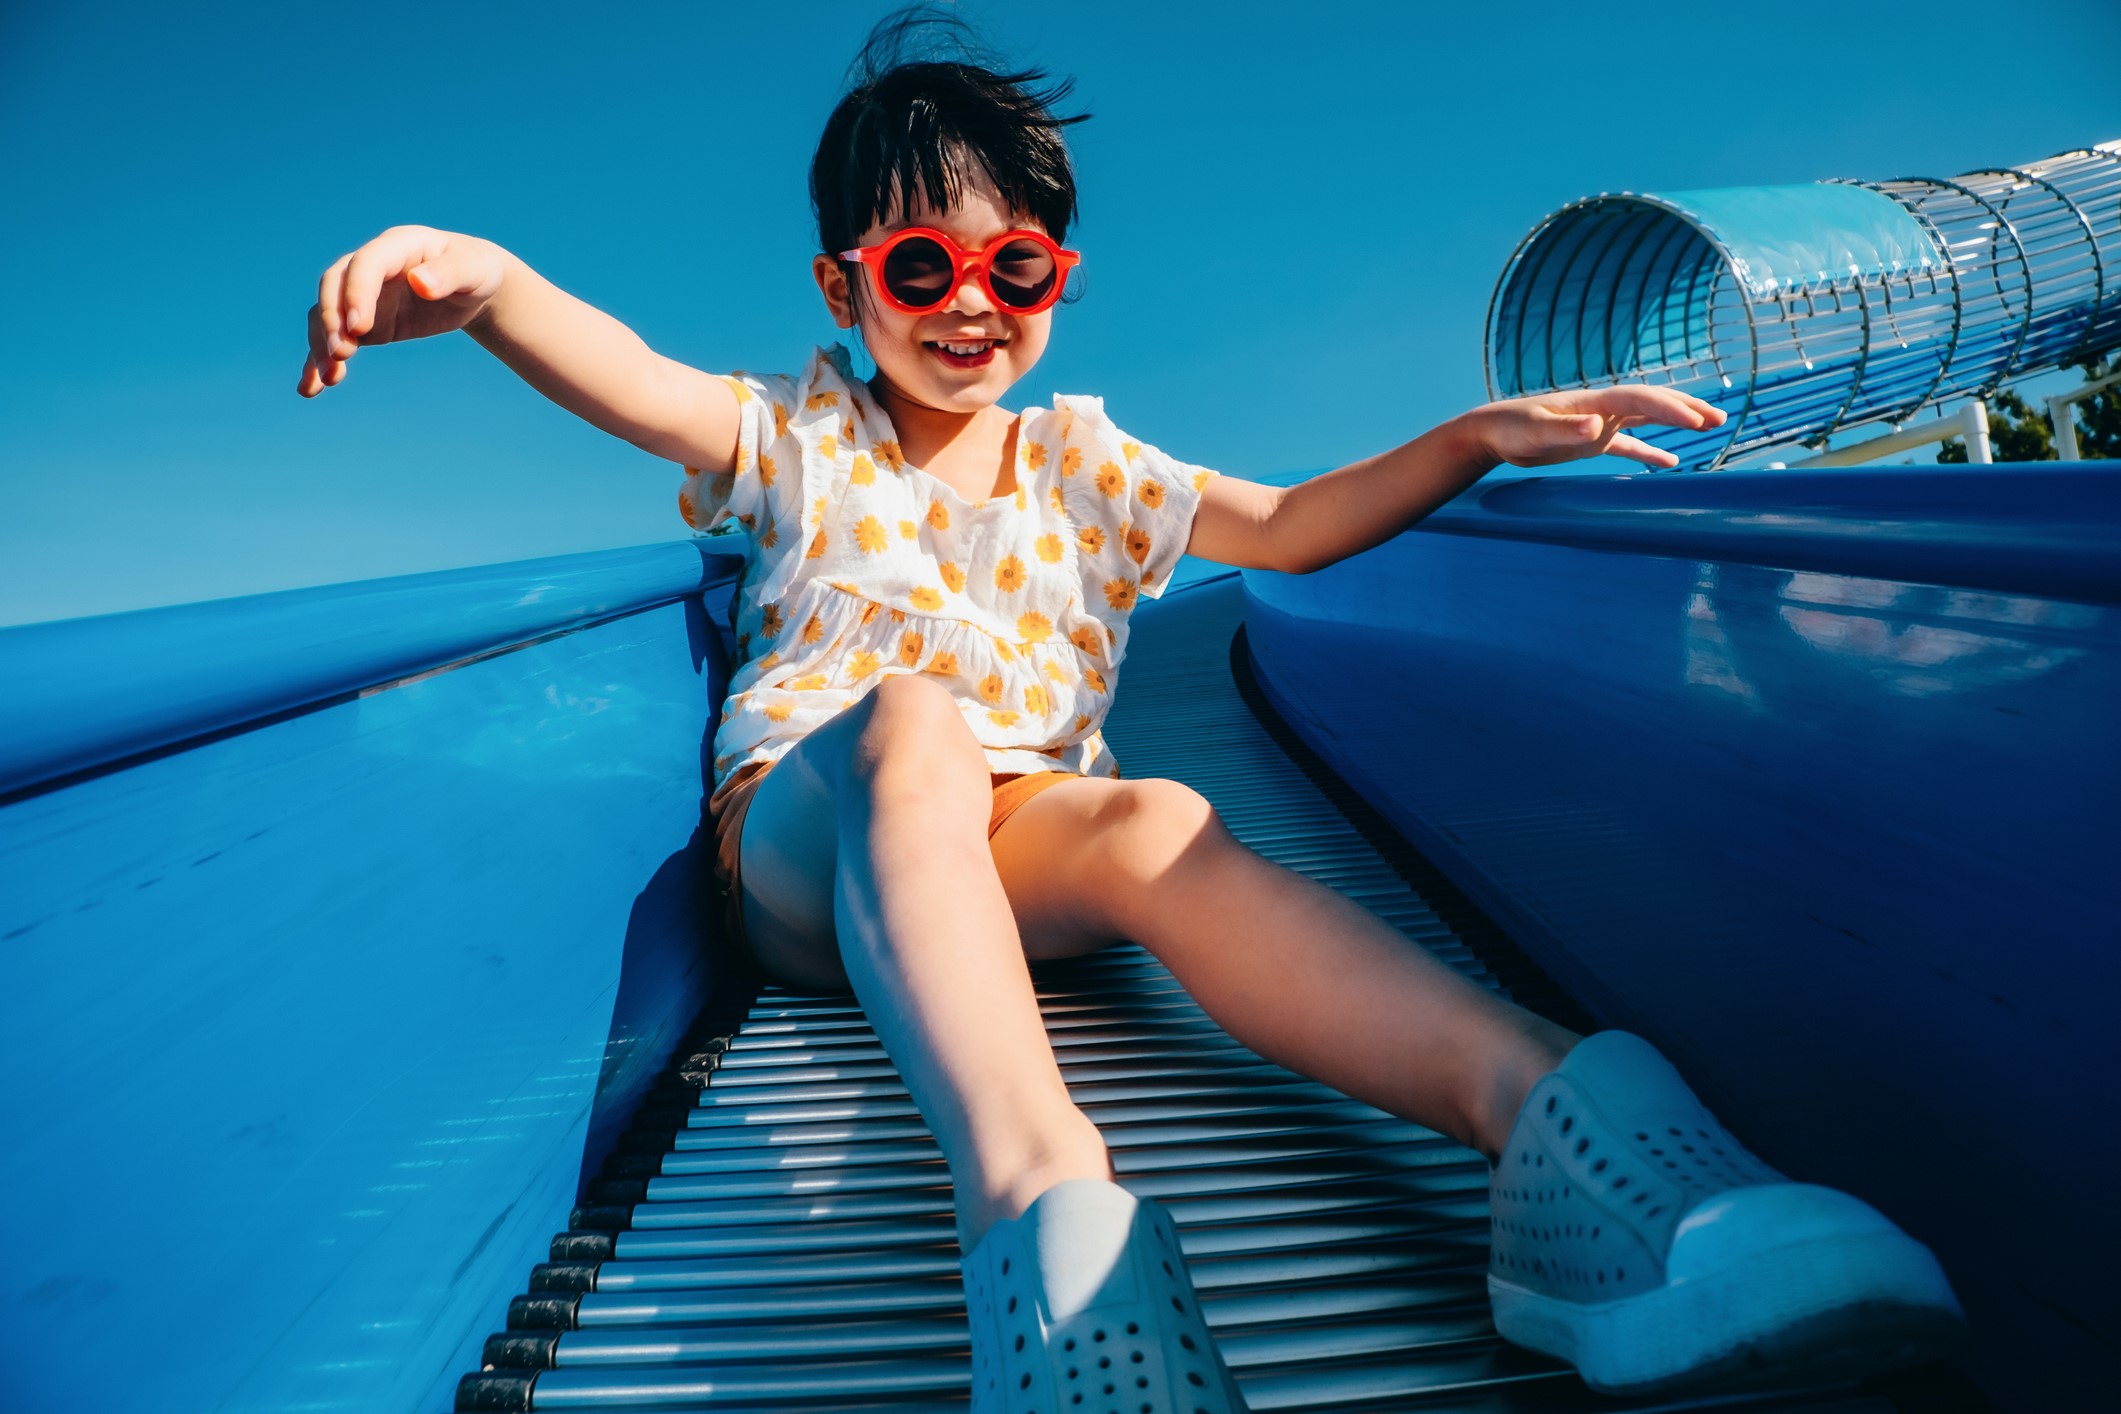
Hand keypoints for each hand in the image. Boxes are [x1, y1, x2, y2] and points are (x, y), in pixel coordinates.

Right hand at [298, 226, 507, 396]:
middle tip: (341, 354)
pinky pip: (334, 337)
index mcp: (397, 246)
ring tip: (330, 376)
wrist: (472, 284)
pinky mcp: (362, 321)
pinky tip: (312, 388)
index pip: (366, 264)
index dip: (357, 293)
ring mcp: (362, 293)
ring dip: (322, 342)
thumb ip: (450, 274)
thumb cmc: (475, 271)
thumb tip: (421, 283)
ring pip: (327, 313)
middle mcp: (371, 265)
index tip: (359, 328)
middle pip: (335, 285)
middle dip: (332, 319)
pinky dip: (319, 360)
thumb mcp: (474, 270)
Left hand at [1466, 386, 1726, 469]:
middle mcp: (1602, 409)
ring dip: (1676, 422)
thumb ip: (1566, 429)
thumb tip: (1597, 425)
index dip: (1670, 408)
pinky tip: (1669, 464)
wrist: (1492, 432)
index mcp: (1594, 403)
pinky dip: (1649, 452)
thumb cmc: (1511, 429)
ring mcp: (1599, 424)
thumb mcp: (1536, 431)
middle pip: (1653, 403)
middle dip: (1685, 409)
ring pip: (1647, 419)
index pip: (1641, 401)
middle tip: (1718, 418)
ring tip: (1710, 427)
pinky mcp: (1590, 442)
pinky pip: (1628, 444)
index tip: (1697, 422)